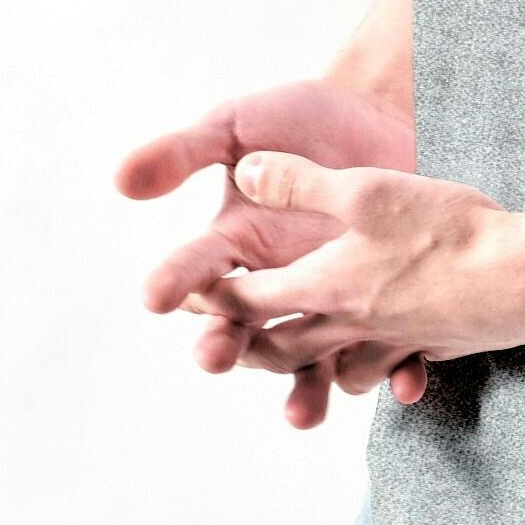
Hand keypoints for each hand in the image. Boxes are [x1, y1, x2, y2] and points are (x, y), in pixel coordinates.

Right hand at [116, 78, 434, 431]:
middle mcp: (277, 285)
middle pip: (246, 334)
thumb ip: (184, 152)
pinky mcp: (388, 308)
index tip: (154, 295)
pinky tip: (403, 383)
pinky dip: (395, 372)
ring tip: (304, 413)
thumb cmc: (301, 119)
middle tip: (216, 354)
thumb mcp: (237, 127)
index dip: (174, 283)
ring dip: (307, 391)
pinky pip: (391, 352)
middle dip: (228, 348)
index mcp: (234, 247)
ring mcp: (332, 301)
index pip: (196, 273)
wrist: (384, 111)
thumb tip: (121, 180)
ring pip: (313, 362)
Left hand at [206, 152, 524, 371]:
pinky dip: (379, 370)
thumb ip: (300, 182)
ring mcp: (395, 342)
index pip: (249, 302)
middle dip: (252, 348)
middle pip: (283, 350)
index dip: (214, 298)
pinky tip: (388, 359)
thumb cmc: (445, 232)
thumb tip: (245, 174)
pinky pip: (393, 369)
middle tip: (230, 344)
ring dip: (313, 370)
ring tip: (305, 358)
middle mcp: (351, 325)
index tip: (188, 298)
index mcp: (324, 286)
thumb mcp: (366, 190)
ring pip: (338, 371)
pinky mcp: (435, 345)